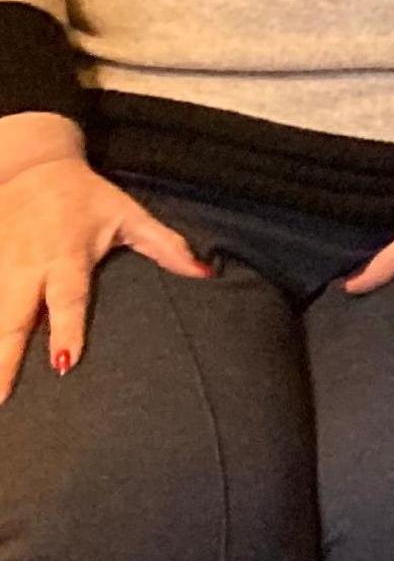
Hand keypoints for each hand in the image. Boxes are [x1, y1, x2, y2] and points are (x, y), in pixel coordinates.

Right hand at [0, 158, 209, 401]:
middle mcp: (27, 264)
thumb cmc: (87, 196)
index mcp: (66, 256)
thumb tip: (206, 273)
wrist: (32, 164)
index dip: (66, 330)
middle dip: (4, 356)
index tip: (63, 363)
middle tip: (0, 396)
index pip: (68, 299)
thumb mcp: (130, 215)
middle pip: (13, 315)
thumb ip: (166, 246)